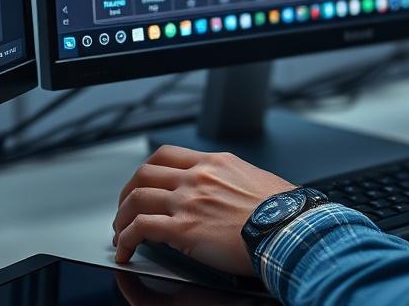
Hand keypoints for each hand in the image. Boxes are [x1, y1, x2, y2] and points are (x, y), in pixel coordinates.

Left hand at [112, 145, 295, 275]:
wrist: (288, 227)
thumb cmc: (281, 209)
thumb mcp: (253, 179)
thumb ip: (229, 181)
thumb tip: (222, 192)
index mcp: (214, 163)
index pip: (166, 155)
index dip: (146, 171)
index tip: (142, 185)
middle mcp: (197, 177)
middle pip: (143, 174)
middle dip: (126, 194)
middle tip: (125, 210)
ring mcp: (188, 201)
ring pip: (135, 200)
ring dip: (121, 219)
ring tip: (120, 235)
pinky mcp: (183, 230)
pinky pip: (139, 230)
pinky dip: (125, 241)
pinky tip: (125, 252)